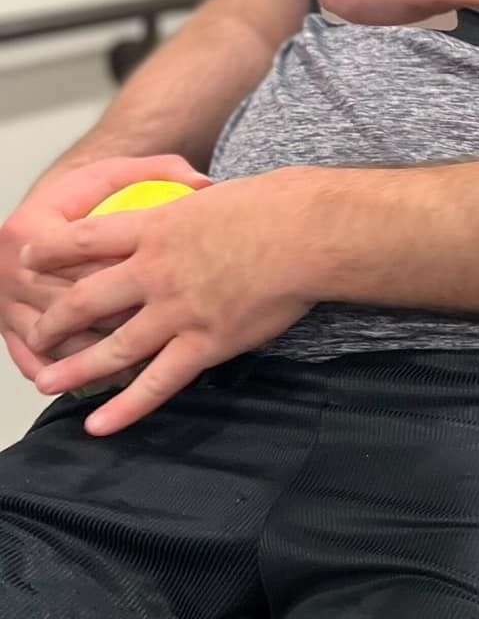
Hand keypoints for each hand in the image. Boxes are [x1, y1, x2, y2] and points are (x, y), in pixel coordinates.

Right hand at [1, 155, 211, 381]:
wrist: (42, 212)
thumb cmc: (84, 195)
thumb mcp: (115, 173)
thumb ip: (159, 172)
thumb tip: (206, 184)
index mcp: (33, 227)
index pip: (86, 262)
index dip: (130, 279)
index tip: (169, 289)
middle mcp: (9, 270)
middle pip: (70, 308)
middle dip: (116, 325)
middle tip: (163, 338)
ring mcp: (5, 303)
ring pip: (53, 342)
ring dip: (93, 359)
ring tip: (140, 369)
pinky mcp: (5, 328)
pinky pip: (30, 361)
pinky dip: (66, 372)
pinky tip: (100, 381)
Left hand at [16, 169, 318, 433]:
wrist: (308, 234)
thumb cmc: (278, 205)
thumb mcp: (220, 193)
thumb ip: (194, 205)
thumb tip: (198, 200)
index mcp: (157, 227)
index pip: (85, 238)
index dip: (52, 249)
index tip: (29, 255)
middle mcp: (155, 271)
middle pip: (85, 299)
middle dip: (54, 320)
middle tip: (36, 334)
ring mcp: (177, 310)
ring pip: (112, 347)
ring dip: (74, 368)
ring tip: (46, 383)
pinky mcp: (204, 343)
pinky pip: (157, 382)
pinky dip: (125, 407)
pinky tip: (99, 424)